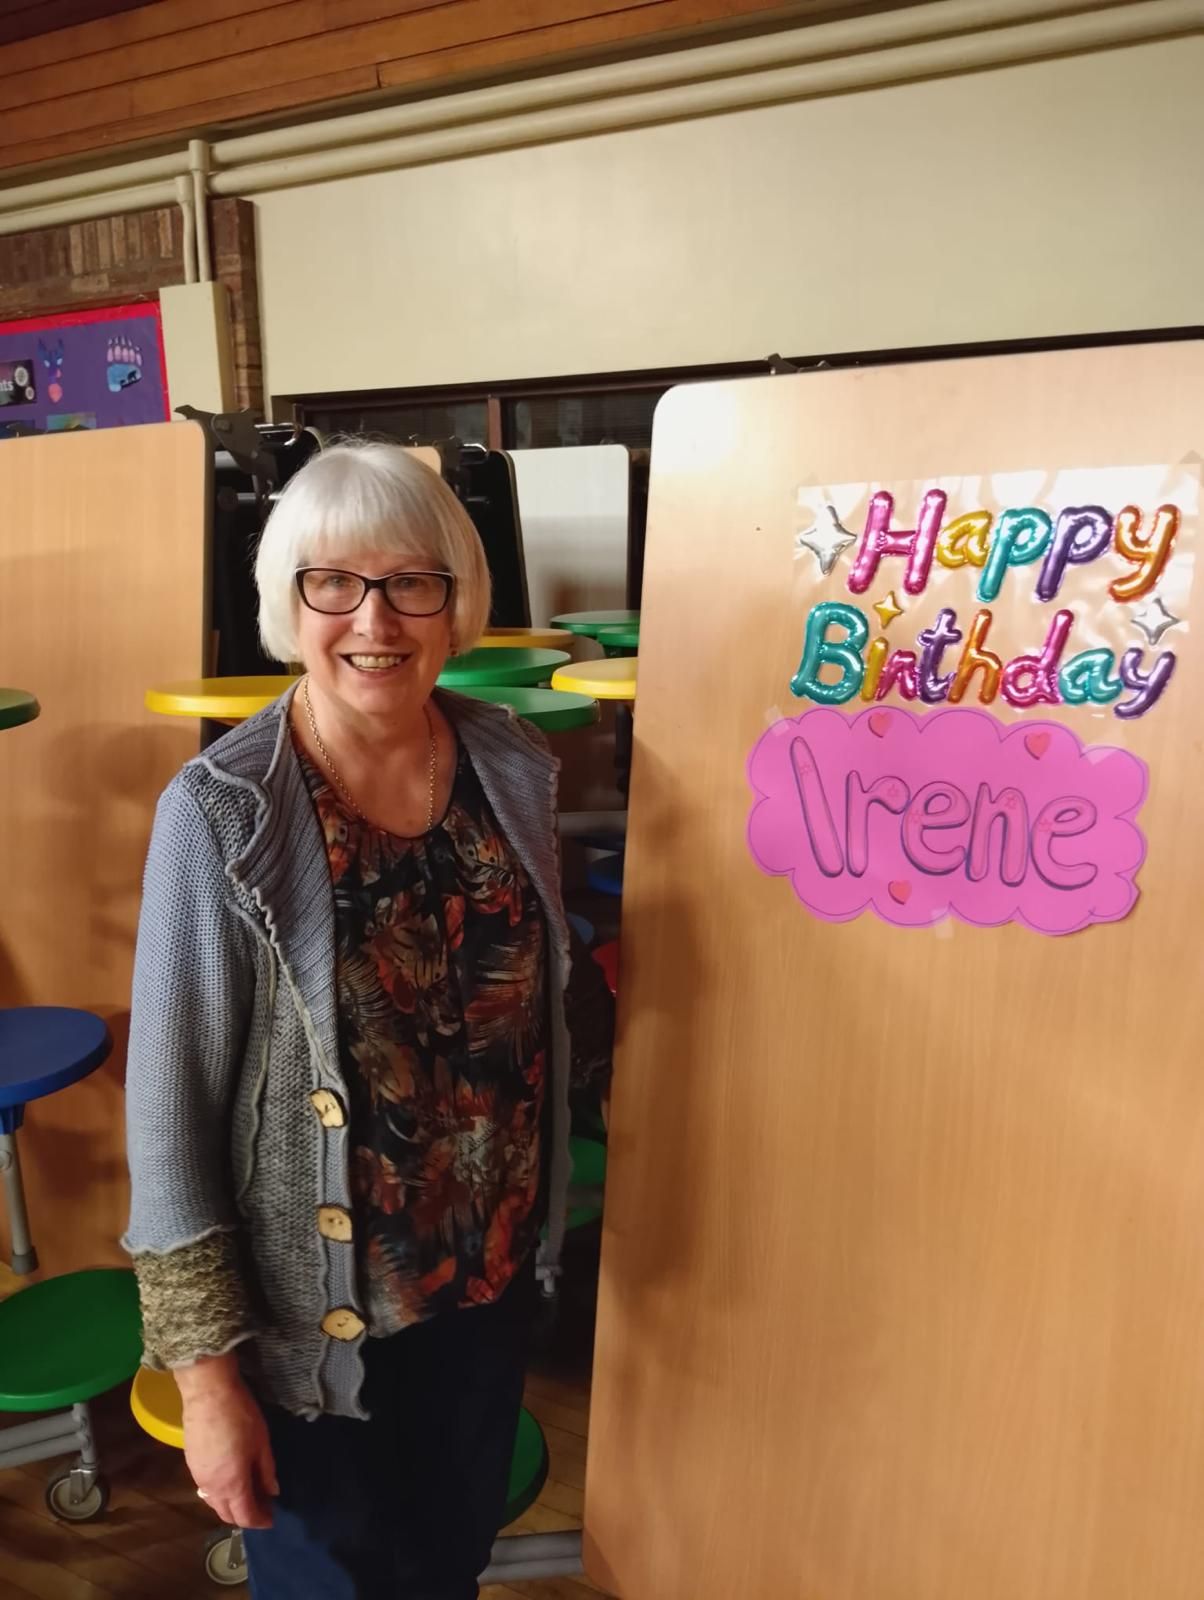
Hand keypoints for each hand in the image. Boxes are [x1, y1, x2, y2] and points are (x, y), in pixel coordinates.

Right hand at [176, 1354, 277, 1529]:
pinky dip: (219, 1494)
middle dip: (245, 1517)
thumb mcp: (261, 1442)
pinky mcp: (191, 1465)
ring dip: (231, 1506)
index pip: (245, 1516)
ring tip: (248, 1494)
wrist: (208, 1393)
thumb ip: (266, 1470)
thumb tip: (272, 1492)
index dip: (260, 1521)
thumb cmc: (240, 1415)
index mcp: (232, 1484)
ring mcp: (198, 1477)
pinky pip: (206, 1490)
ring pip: (214, 1504)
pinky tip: (230, 1481)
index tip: (271, 1519)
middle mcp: (212, 1488)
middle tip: (262, 1506)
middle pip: (226, 1514)